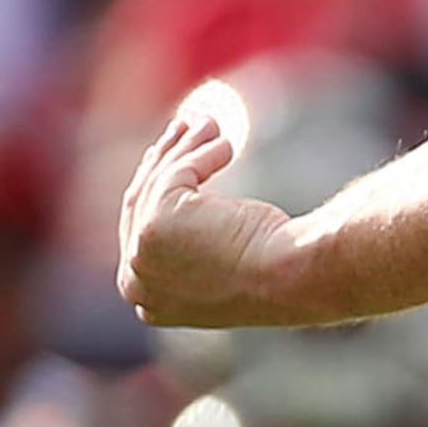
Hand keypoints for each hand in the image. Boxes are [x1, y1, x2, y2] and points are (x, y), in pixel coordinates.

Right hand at [116, 82, 305, 329]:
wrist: (293, 281)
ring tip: (211, 125)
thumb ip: (196, 245)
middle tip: (183, 131)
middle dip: (163, 161)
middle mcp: (135, 282)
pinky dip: (202, 151)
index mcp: (148, 301)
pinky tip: (227, 145)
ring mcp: (141, 253)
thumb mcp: (224, 263)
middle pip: (141, 203)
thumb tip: (191, 207)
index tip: (169, 163)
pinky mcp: (157, 222)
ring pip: (158, 182)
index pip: (140, 233)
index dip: (153, 192)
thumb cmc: (276, 277)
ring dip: (185, 146)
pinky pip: (179, 172)